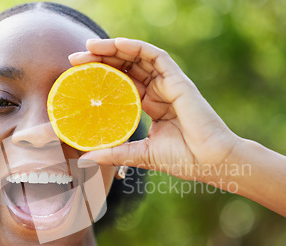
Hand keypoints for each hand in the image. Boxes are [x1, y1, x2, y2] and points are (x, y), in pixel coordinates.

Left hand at [69, 38, 240, 181]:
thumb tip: (84, 159)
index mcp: (150, 106)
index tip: (76, 76)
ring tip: (89, 47)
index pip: (120, 84)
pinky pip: (156, 56)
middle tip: (75, 59)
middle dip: (100, 60)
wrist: (210, 161)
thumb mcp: (138, 155)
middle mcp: (157, 92)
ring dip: (113, 49)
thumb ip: (113, 154)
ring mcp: (168, 84)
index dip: (99, 78)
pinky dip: (137, 47)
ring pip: (138, 58)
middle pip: (125, 68)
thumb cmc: (182, 160)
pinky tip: (117, 44)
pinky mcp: (178, 80)